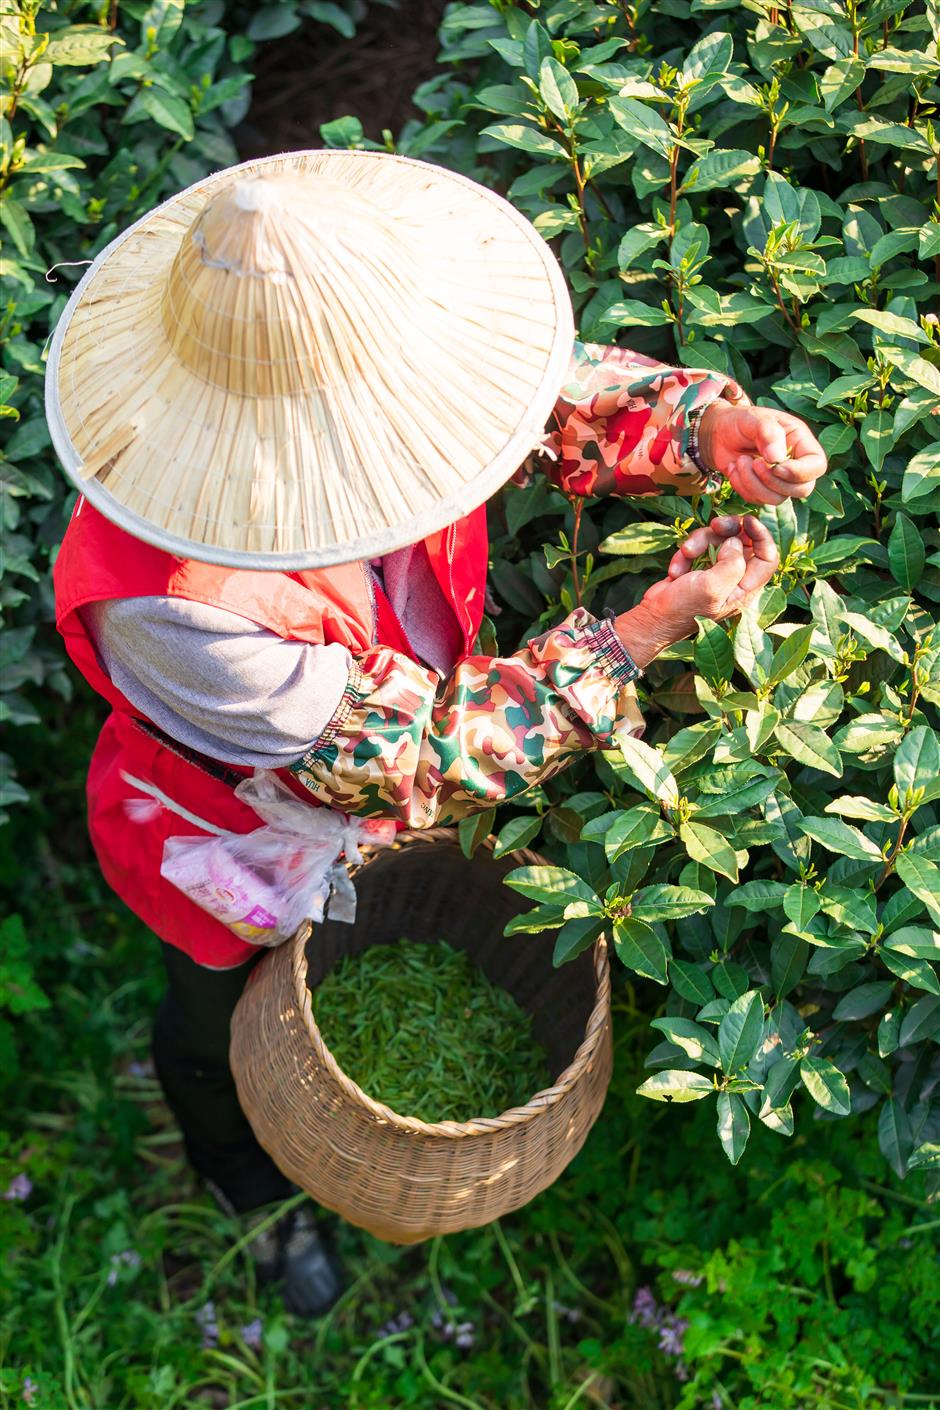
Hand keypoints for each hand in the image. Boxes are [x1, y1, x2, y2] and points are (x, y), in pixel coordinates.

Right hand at [614, 515, 778, 664]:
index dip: (762, 535)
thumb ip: (732, 563)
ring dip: (700, 542)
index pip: (768, 557)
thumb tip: (735, 541)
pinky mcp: (699, 566)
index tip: (748, 520)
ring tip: (685, 554)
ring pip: (719, 539)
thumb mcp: (712, 587)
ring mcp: (717, 571)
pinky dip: (686, 553)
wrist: (654, 618)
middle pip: (743, 541)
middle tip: (714, 524)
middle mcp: (735, 579)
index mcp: (745, 589)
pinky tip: (676, 570)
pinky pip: (699, 546)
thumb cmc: (684, 609)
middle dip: (727, 530)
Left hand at [699, 402, 826, 505]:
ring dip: (753, 483)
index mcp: (801, 442)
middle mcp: (795, 463)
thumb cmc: (741, 421)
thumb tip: (777, 459)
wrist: (719, 433)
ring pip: (777, 499)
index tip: (776, 466)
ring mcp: (779, 480)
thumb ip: (768, 434)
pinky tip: (734, 468)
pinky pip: (757, 500)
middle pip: (802, 489)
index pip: (817, 466)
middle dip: (774, 481)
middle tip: (754, 462)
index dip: (800, 472)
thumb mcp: (754, 419)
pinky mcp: (762, 490)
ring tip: (739, 461)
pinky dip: (742, 487)